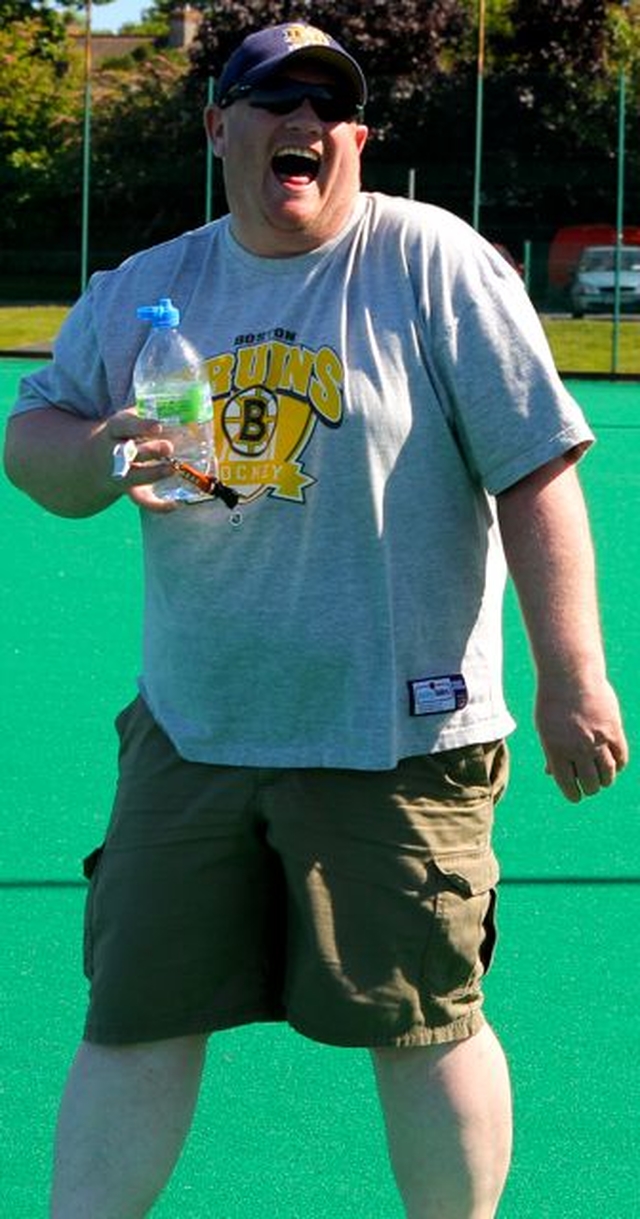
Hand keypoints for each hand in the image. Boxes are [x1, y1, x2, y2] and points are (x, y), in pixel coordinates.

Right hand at [105, 409, 177, 513]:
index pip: (124, 426)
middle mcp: (114, 453)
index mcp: (114, 430)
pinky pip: (143, 501)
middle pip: (129, 452)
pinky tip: (175, 504)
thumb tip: (185, 401)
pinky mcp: (130, 491)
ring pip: (135, 476)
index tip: (158, 426)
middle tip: (169, 447)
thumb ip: (147, 412)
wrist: (93, 462)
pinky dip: (158, 506)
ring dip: (154, 473)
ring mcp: (121, 474)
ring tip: (173, 468)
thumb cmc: (121, 435)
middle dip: (149, 450)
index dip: (140, 426)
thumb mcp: (126, 420)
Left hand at [535, 677, 628, 802]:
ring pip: (607, 774)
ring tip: (602, 779)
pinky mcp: (613, 731)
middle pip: (590, 783)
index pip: (567, 785)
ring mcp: (597, 740)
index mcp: (555, 750)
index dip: (573, 794)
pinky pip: (621, 757)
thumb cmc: (553, 703)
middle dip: (590, 788)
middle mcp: (577, 748)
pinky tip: (614, 764)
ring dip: (605, 780)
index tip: (576, 796)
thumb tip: (551, 774)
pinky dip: (619, 765)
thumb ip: (551, 752)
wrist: (570, 676)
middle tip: (590, 787)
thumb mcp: (545, 729)